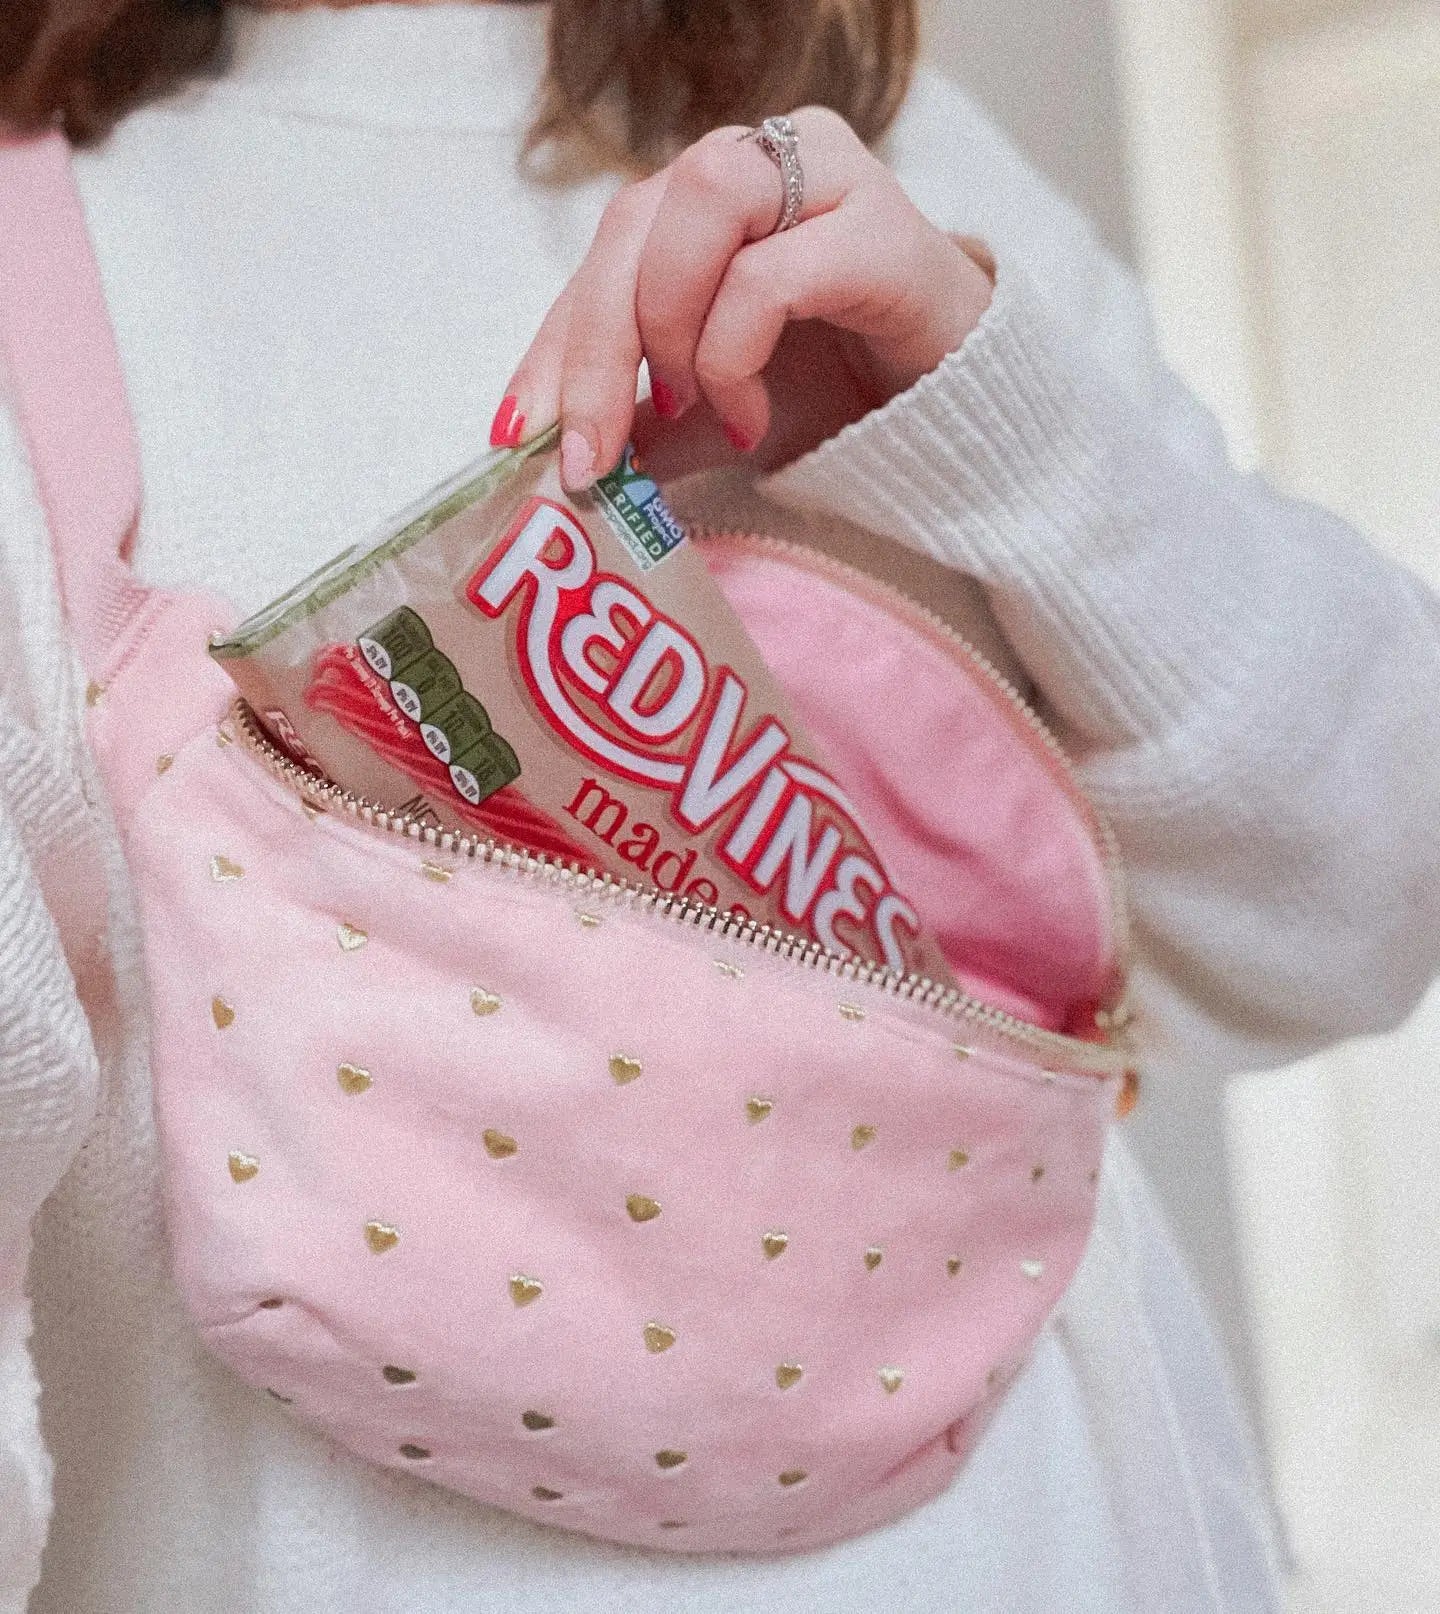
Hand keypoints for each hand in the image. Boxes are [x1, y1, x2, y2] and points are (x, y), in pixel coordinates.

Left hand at [491, 106, 994, 489]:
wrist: (955, 409)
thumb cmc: (837, 391)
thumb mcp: (713, 414)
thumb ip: (642, 423)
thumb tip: (559, 460)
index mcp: (703, 200)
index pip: (605, 253)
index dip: (554, 344)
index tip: (516, 434)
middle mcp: (758, 164)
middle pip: (634, 223)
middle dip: (592, 351)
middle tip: (588, 456)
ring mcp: (823, 177)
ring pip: (699, 205)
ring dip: (673, 326)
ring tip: (699, 407)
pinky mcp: (878, 225)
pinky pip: (769, 274)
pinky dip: (736, 357)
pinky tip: (749, 419)